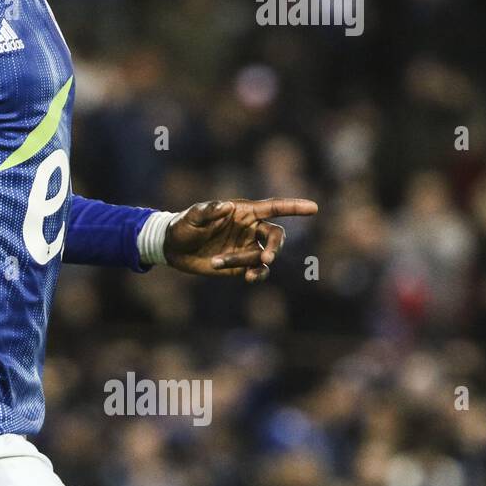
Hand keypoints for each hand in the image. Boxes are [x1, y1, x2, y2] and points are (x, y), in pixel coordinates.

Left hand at [164, 197, 317, 283]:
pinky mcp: (240, 265)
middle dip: (276, 247)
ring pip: (263, 256)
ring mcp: (247, 247)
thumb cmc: (183, 225)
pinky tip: (250, 278)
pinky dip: (257, 275)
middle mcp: (250, 229)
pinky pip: (256, 270)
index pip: (274, 207)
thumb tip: (227, 207)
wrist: (172, 248)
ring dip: (251, 263)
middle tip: (267, 258)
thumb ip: (208, 211)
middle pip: (275, 236)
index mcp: (243, 212)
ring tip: (221, 263)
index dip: (294, 207)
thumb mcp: (192, 216)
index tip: (313, 208)